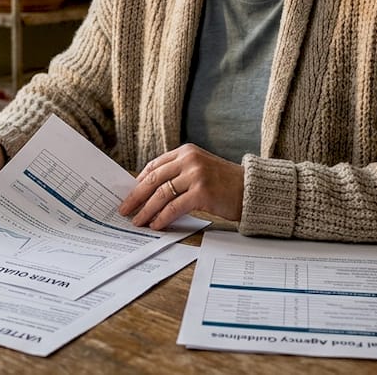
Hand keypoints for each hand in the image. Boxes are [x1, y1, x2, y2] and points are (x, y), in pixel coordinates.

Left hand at [117, 143, 243, 228]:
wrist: (252, 190)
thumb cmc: (225, 184)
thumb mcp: (200, 169)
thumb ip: (179, 174)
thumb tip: (149, 192)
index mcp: (186, 152)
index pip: (154, 166)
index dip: (138, 182)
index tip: (129, 195)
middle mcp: (189, 160)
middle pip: (153, 179)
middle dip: (136, 196)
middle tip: (124, 209)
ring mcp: (196, 175)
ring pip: (161, 194)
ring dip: (146, 210)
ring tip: (137, 221)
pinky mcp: (202, 192)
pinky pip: (174, 207)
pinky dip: (162, 217)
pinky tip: (156, 225)